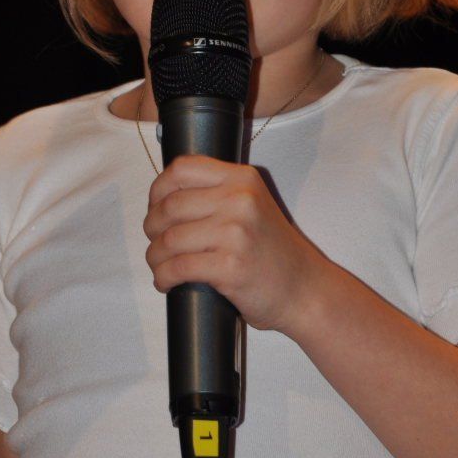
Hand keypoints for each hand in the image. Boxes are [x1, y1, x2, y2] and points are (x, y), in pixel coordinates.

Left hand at [142, 154, 323, 334]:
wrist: (305, 289)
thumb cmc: (271, 251)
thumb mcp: (252, 205)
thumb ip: (218, 193)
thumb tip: (162, 197)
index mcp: (242, 178)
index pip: (181, 169)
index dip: (158, 189)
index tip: (155, 208)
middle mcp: (240, 200)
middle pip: (170, 206)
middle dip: (152, 227)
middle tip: (155, 242)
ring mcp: (235, 233)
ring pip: (169, 239)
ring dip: (154, 257)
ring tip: (159, 266)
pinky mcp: (230, 266)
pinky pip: (178, 268)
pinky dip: (163, 277)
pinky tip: (165, 282)